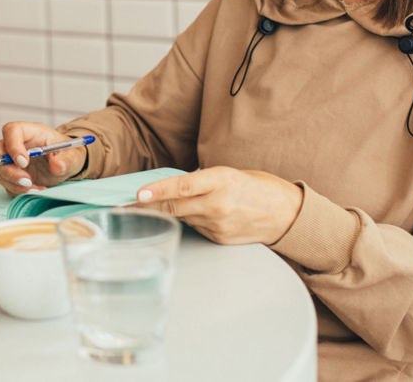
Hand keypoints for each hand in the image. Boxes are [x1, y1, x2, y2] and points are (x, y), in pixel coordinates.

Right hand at [0, 121, 86, 196]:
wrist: (66, 165)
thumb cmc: (66, 154)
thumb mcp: (72, 156)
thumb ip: (66, 160)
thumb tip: (57, 166)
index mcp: (30, 132)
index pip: (11, 131)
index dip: (13, 146)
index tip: (24, 162)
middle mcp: (16, 144)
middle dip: (9, 170)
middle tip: (28, 180)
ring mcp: (11, 159)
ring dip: (13, 183)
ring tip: (35, 188)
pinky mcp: (11, 174)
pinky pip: (5, 183)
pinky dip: (18, 190)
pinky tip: (35, 190)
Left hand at [133, 167, 304, 244]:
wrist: (287, 214)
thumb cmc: (260, 187)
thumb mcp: (231, 173)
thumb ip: (203, 180)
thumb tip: (172, 186)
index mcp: (222, 180)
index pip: (183, 186)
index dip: (157, 191)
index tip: (137, 195)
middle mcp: (219, 204)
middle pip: (175, 206)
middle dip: (148, 206)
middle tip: (125, 206)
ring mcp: (219, 225)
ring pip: (183, 217)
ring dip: (173, 211)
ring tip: (169, 204)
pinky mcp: (219, 239)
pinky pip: (196, 228)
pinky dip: (192, 220)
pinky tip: (200, 214)